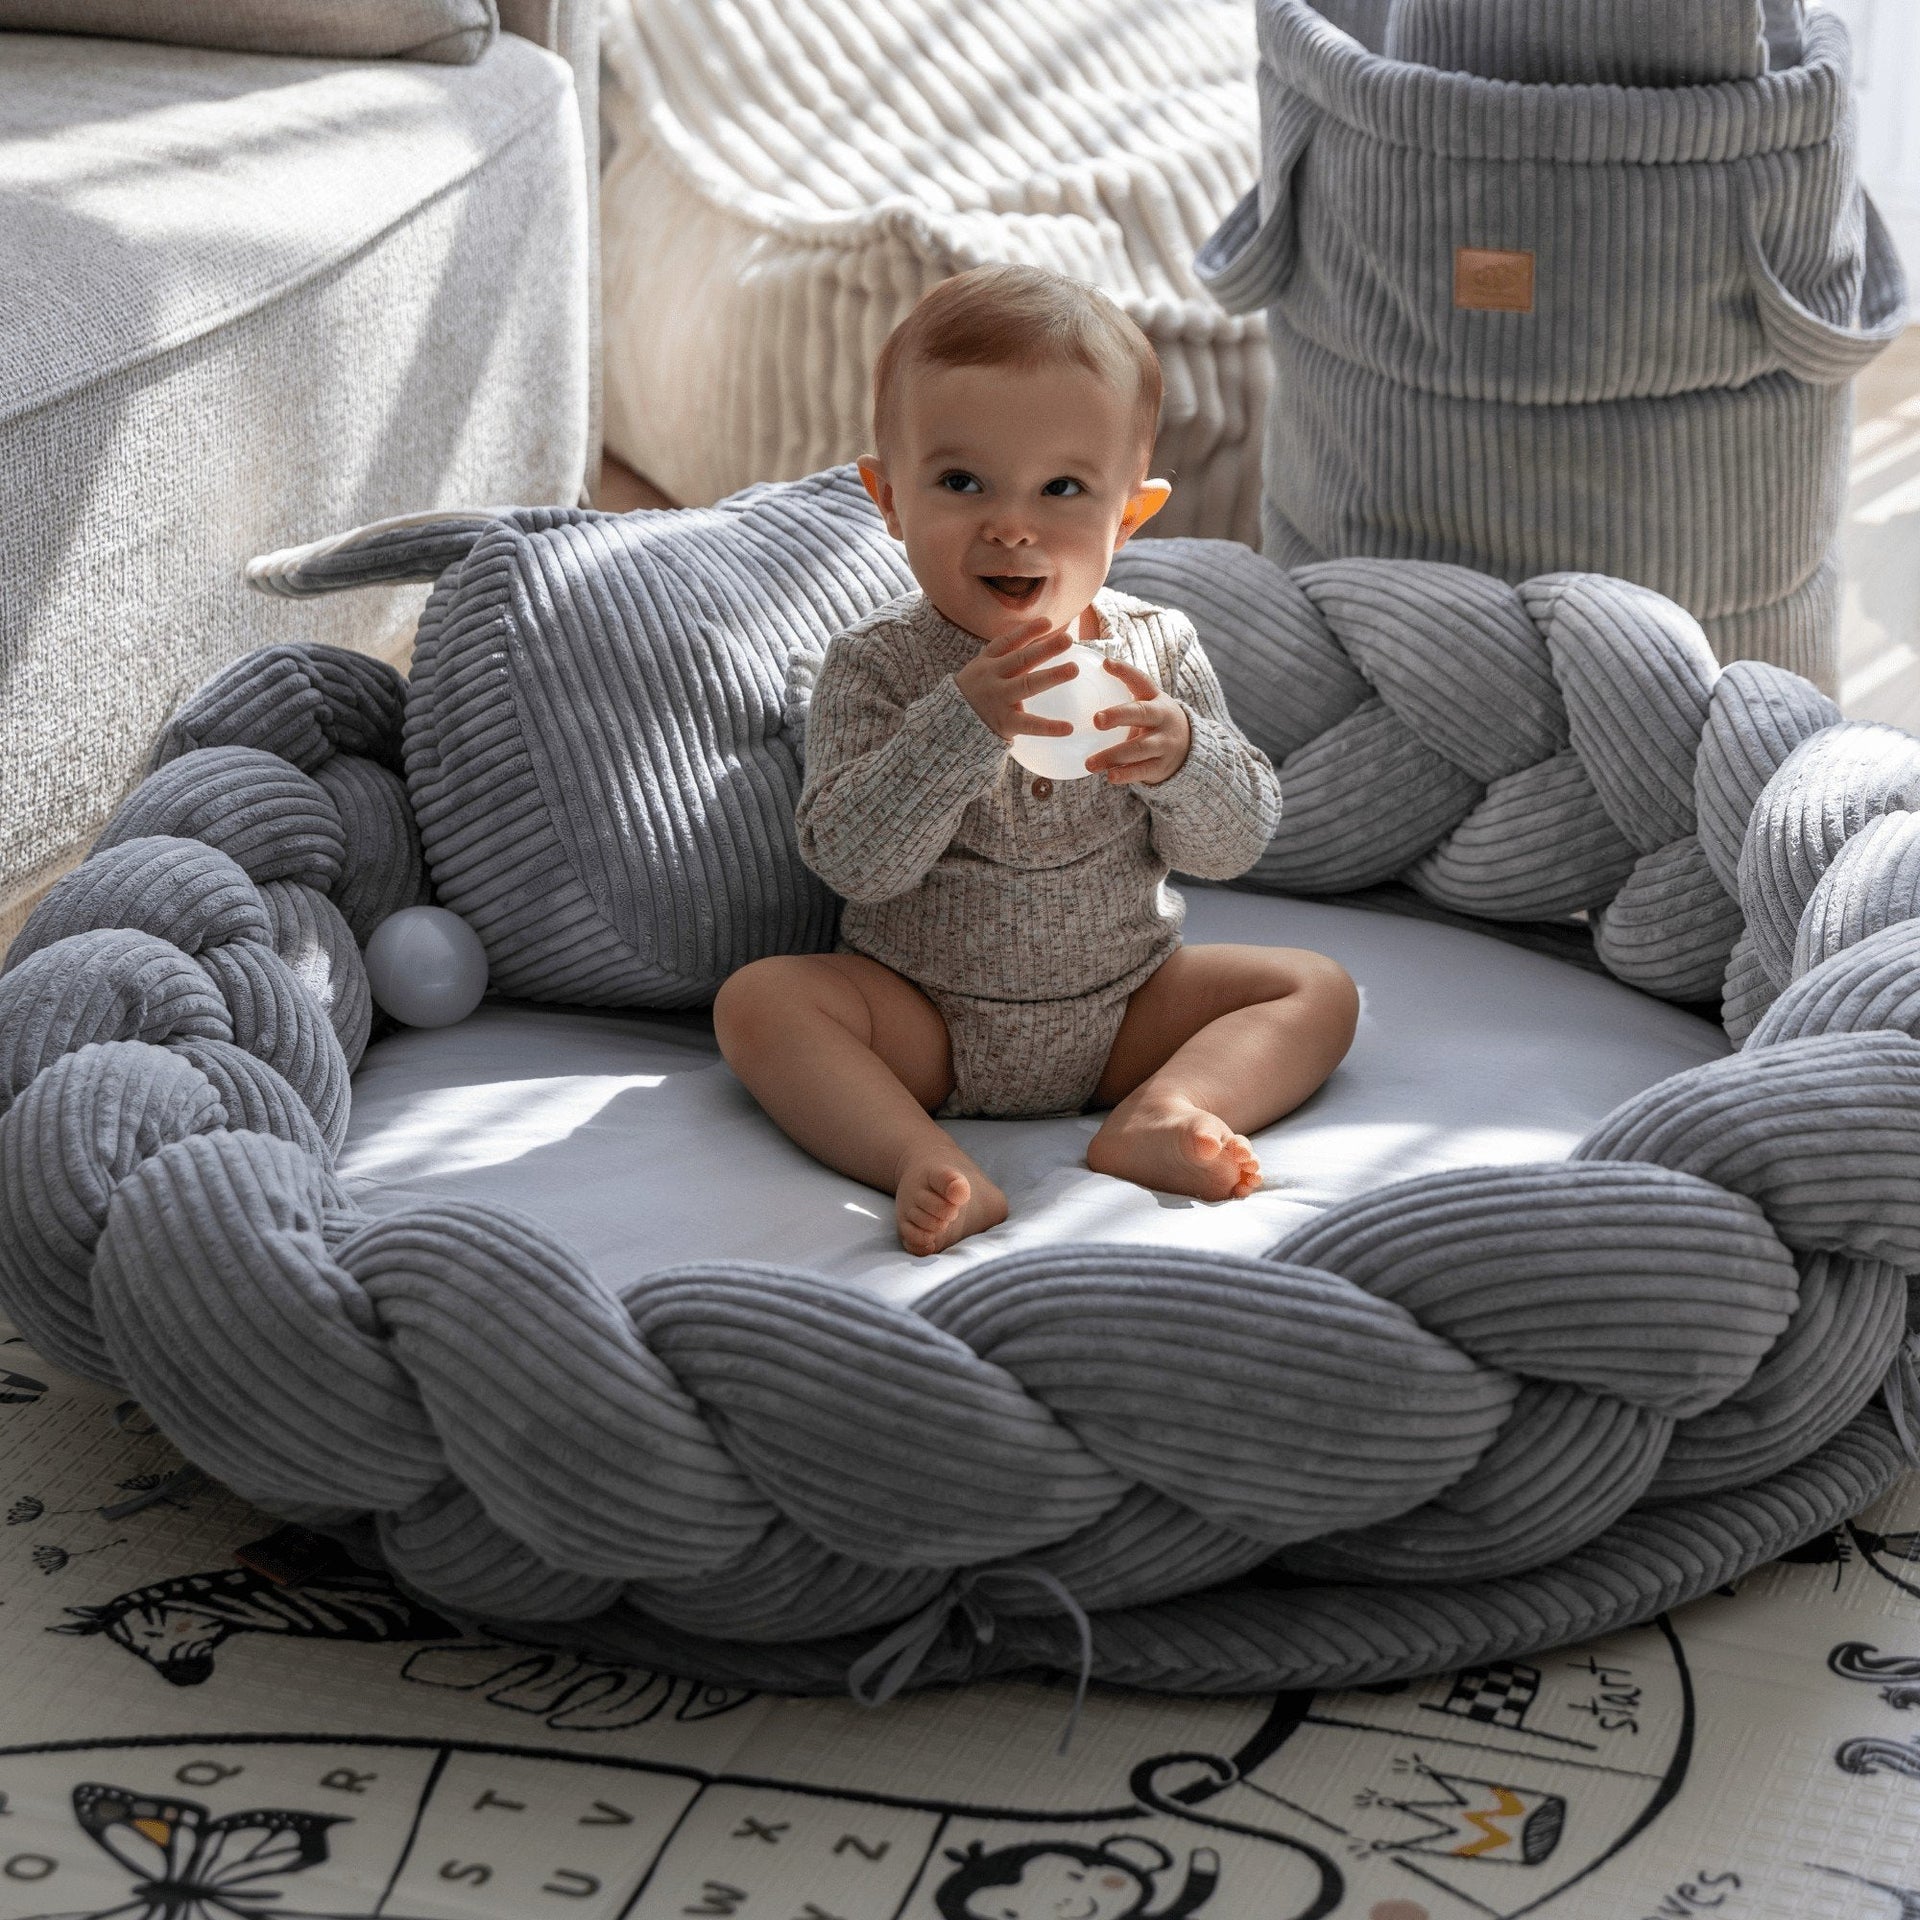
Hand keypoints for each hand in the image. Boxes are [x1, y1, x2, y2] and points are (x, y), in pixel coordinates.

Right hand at [953, 617, 1079, 744]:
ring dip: (1051, 676)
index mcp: (987, 662)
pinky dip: (1049, 727)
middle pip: (1021, 659)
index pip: (1007, 642)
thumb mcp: (982, 669)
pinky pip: (1029, 724)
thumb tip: (1039, 640)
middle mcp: (993, 677)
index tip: (1047, 622)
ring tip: (1073, 669)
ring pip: (1027, 685)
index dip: (1027, 631)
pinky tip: (1068, 728)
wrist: (947, 724)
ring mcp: (999, 699)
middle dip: (1045, 648)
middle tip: (1067, 639)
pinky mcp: (1004, 723)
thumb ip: (1005, 656)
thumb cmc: (974, 692)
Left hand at [1085, 657, 1191, 785]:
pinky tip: (1110, 776)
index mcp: (1155, 699)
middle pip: (1141, 714)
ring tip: (1090, 763)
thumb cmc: (1153, 722)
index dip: (1124, 671)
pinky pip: (1142, 771)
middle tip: (1096, 719)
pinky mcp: (1161, 766)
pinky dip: (1126, 774)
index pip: (1141, 680)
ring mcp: (1164, 744)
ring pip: (1139, 748)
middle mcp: (1162, 719)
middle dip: (1119, 715)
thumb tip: (1079, 677)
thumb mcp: (1146, 704)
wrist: (1188, 749)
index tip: (1106, 663)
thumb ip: (1122, 694)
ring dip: (1113, 755)